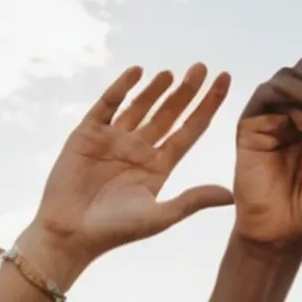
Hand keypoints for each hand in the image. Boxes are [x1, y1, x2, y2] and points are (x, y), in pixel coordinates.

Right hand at [21, 65, 236, 281]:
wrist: (70, 234)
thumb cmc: (114, 231)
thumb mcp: (159, 216)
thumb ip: (192, 200)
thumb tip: (232, 195)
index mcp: (159, 166)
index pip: (189, 130)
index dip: (207, 106)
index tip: (224, 82)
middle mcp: (139, 149)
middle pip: (168, 113)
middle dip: (186, 91)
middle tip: (201, 68)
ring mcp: (113, 139)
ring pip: (140, 106)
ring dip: (156, 88)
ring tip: (172, 72)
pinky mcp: (88, 134)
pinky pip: (107, 105)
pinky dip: (121, 88)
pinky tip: (136, 72)